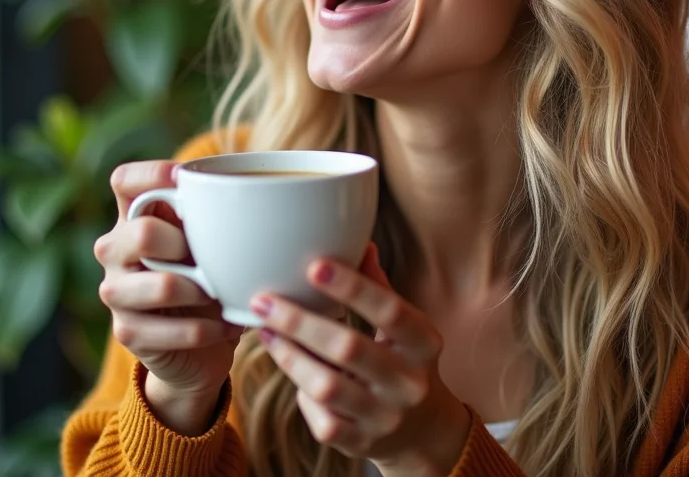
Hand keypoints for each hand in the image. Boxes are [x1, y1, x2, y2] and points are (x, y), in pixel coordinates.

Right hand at [94, 161, 243, 432]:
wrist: (198, 344)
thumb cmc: (209, 274)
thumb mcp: (213, 240)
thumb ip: (220, 215)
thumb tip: (268, 196)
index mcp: (135, 216)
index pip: (124, 181)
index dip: (152, 174)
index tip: (186, 181)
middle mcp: (115, 249)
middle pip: (143, 233)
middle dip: (188, 246)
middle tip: (210, 259)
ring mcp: (116, 291)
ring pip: (163, 286)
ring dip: (205, 292)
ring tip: (222, 295)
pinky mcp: (127, 331)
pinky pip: (176, 328)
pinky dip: (211, 328)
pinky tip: (227, 326)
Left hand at [250, 244, 470, 474]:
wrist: (424, 432)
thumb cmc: (404, 363)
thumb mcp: (404, 328)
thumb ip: (380, 289)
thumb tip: (359, 244)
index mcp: (424, 343)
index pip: (390, 310)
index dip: (353, 288)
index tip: (314, 265)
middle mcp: (409, 382)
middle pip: (349, 348)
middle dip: (300, 322)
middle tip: (264, 301)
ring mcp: (386, 417)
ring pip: (327, 387)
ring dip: (290, 357)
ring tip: (265, 331)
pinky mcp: (362, 444)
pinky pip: (322, 421)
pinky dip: (302, 396)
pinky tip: (293, 371)